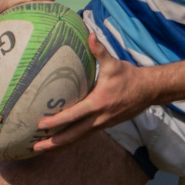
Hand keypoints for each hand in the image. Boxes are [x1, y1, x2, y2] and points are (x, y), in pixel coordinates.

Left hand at [32, 34, 162, 151]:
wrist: (148, 91)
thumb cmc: (129, 77)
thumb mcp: (114, 64)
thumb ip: (100, 51)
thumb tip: (90, 35)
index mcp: (99, 103)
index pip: (74, 115)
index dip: (57, 121)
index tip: (41, 124)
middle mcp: (99, 118)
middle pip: (74, 135)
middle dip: (54, 142)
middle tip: (36, 147)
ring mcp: (102, 124)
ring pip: (78, 139)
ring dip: (61, 146)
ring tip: (43, 150)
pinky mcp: (104, 126)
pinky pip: (84, 136)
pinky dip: (71, 141)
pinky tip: (59, 144)